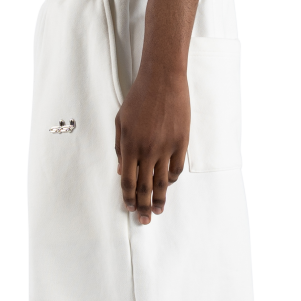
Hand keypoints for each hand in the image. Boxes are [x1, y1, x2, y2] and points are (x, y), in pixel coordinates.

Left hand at [114, 62, 188, 224]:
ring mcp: (166, 147)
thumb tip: (121, 171)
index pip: (128, 181)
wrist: (163, 80)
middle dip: (143, 207)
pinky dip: (171, 180)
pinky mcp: (181, 142)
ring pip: (162, 182)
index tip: (128, 208)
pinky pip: (176, 168)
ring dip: (159, 200)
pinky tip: (167, 186)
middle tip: (144, 220)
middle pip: (144, 187)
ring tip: (158, 211)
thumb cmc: (138, 98)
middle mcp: (147, 150)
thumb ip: (119, 148)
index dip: (128, 197)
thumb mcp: (121, 121)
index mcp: (129, 145)